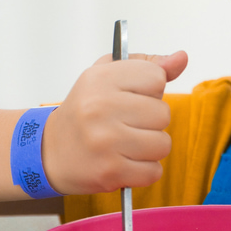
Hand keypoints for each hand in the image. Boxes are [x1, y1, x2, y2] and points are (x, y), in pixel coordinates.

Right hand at [40, 51, 187, 194]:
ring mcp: (105, 141)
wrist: (48, 152)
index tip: (131, 97)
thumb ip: (148, 65)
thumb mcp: (107, 76)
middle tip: (126, 124)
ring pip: (162, 144)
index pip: (157, 78)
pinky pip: (154, 172)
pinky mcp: (110, 171)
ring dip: (150, 148)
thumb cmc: (84, 111)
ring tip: (126, 144)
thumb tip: (182, 58)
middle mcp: (101, 107)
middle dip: (151, 121)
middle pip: (163, 114)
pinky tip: (124, 162)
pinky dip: (143, 171)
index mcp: (100, 79)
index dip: (150, 91)